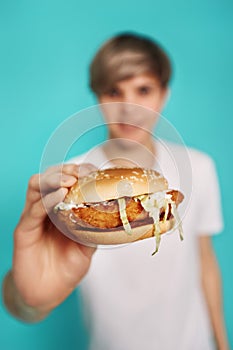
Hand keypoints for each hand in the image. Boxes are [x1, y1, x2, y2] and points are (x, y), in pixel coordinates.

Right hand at [11, 163, 95, 314]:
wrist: (47, 293)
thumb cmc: (66, 268)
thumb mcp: (87, 247)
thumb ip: (94, 230)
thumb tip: (111, 215)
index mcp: (60, 210)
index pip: (66, 182)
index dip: (79, 173)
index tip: (93, 172)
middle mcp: (45, 209)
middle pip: (50, 178)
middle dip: (65, 170)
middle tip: (80, 172)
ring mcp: (33, 217)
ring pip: (36, 186)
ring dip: (53, 179)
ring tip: (70, 180)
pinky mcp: (24, 230)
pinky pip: (33, 209)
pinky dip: (46, 200)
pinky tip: (59, 197)